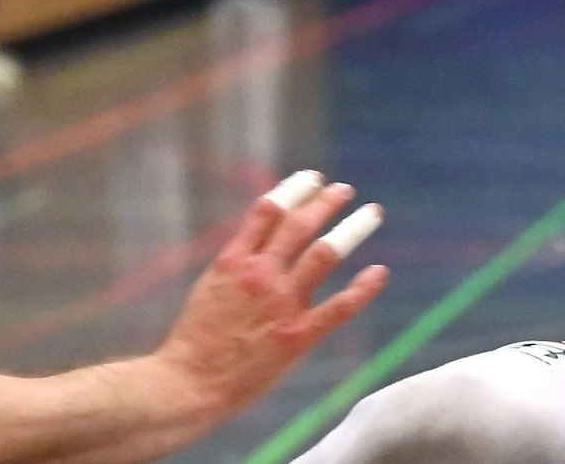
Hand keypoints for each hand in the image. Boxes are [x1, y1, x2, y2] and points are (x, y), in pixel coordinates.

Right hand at [151, 174, 387, 419]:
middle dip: (325, 203)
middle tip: (345, 190)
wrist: (185, 384)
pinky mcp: (298, 335)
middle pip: (300, 226)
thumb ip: (237, 264)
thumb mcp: (209, 288)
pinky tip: (379, 273)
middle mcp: (260, 275)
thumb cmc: (194, 342)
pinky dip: (363, 288)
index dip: (294, 191)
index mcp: (233, 262)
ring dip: (352, 229)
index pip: (268, 211)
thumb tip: (260, 242)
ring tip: (372, 213)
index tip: (312, 179)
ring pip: (325, 253)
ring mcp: (281, 303)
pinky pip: (340, 306)